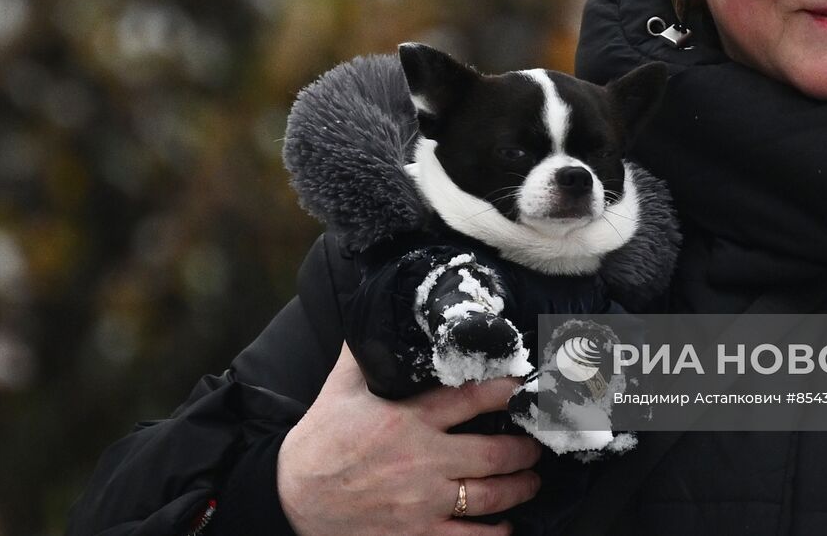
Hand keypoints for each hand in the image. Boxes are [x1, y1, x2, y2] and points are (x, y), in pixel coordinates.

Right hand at [277, 342, 542, 535]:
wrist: (290, 499)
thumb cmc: (318, 441)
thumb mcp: (339, 389)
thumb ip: (365, 354)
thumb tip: (377, 313)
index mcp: (407, 419)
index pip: (470, 397)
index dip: (505, 390)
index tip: (524, 387)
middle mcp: (422, 461)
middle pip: (495, 454)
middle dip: (525, 449)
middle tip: (536, 444)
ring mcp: (422, 503)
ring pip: (491, 496)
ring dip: (520, 487)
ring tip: (530, 479)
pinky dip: (495, 532)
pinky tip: (505, 524)